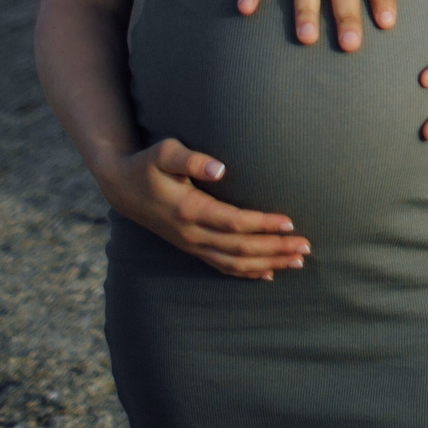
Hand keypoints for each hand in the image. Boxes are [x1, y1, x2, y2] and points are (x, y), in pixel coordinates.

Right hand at [97, 138, 309, 279]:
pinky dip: (246, 272)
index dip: (263, 224)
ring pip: (234, 262)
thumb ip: (190, 158)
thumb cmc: (147, 165)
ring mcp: (192, 244)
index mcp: (189, 209)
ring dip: (267, 263)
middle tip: (306, 248)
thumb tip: (220, 169)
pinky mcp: (192, 248)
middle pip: (241, 247)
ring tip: (297, 262)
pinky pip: (221, 266)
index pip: (234, 222)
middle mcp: (192, 233)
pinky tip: (268, 275)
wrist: (122, 188)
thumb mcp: (163, 152)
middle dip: (275, 249)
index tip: (290, 222)